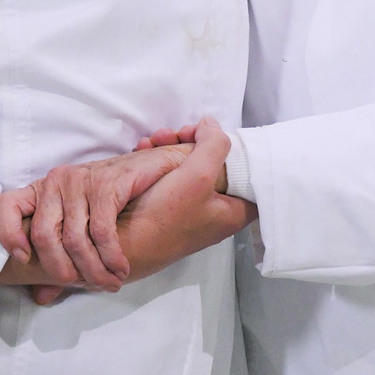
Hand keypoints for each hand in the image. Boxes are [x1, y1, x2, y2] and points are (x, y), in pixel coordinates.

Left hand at [0, 144, 193, 293]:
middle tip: (85, 286)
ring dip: (94, 270)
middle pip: (43, 235)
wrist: (161, 169)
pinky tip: (121, 268)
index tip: (24, 258)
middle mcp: (56, 181)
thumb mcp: (86, 226)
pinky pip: (101, 232)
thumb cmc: (120, 200)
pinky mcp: (106, 183)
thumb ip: (63, 259)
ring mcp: (80, 180)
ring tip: (110, 283)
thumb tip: (41, 296)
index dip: (7, 233)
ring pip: (75, 239)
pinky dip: (111, 258)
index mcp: (43, 190)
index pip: (6, 206)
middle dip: (63, 270)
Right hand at [113, 118, 254, 281]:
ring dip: (176, 148)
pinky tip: (146, 149)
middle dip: (200, 143)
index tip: (221, 138)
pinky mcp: (171, 210)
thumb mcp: (198, 176)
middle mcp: (217, 214)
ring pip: (194, 168)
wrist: (119, 248)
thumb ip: (214, 145)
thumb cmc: (162, 218)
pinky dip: (163, 160)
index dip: (242, 152)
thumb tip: (212, 126)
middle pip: (220, 166)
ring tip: (156, 139)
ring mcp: (193, 212)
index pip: (255, 177)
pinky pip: (174, 176)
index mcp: (234, 212)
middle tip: (180, 133)